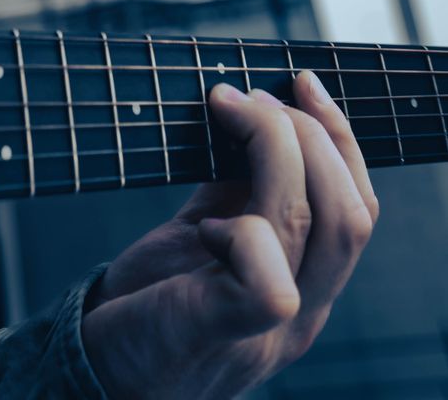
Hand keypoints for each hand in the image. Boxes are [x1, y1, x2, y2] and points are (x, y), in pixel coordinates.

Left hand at [80, 71, 377, 399]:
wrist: (95, 375)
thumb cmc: (145, 299)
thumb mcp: (203, 233)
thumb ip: (236, 189)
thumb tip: (251, 111)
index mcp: (307, 285)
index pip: (358, 208)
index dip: (340, 138)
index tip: (302, 82)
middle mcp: (304, 314)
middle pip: (349, 214)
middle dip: (309, 135)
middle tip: (248, 99)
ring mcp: (270, 333)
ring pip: (313, 226)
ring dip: (273, 148)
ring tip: (225, 112)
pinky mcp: (222, 332)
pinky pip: (268, 279)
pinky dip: (243, 231)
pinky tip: (203, 224)